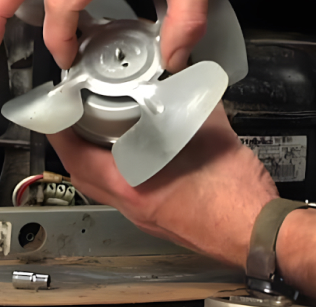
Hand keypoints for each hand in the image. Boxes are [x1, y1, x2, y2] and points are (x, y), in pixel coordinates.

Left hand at [47, 103, 277, 267]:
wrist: (260, 233)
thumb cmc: (237, 199)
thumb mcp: (211, 135)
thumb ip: (192, 103)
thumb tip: (184, 81)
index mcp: (135, 187)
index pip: (77, 157)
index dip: (59, 130)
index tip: (55, 109)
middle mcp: (134, 206)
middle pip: (83, 175)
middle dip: (72, 144)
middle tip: (74, 117)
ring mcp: (145, 216)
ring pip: (104, 187)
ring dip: (95, 160)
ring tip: (99, 131)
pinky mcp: (161, 219)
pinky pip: (127, 193)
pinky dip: (121, 171)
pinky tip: (137, 154)